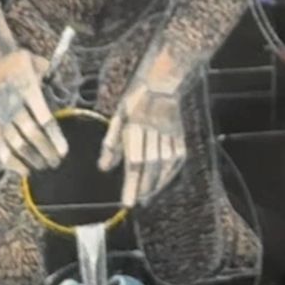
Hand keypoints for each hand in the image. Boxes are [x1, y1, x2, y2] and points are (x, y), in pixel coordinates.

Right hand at [0, 44, 66, 172]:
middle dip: (45, 150)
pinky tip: (22, 170)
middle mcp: (12, 104)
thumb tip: (53, 76)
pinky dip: (9, 160)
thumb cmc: (19, 64)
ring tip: (43, 166)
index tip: (64, 152)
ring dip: (30, 158)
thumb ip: (45, 70)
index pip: (43, 118)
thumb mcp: (34, 60)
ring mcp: (0, 114)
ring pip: (14, 142)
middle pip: (30, 133)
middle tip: (56, 162)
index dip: (54, 137)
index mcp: (26, 89)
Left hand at [102, 79, 187, 207]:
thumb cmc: (135, 99)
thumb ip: (111, 143)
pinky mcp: (180, 134)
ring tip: (147, 196)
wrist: (163, 81)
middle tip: (137, 202)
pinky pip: (178, 159)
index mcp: (136, 125)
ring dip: (157, 184)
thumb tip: (104, 168)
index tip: (128, 202)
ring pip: (165, 164)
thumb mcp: (118, 115)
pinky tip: (163, 182)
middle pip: (151, 165)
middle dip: (144, 187)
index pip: (134, 161)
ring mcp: (170, 133)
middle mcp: (155, 131)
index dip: (132, 184)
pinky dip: (170, 174)